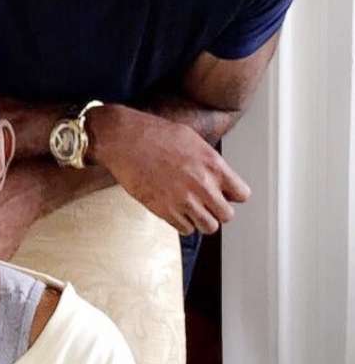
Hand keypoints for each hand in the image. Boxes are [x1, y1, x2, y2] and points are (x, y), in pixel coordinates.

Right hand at [90, 104, 250, 234]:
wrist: (122, 139)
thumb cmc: (153, 133)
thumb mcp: (191, 138)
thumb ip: (209, 161)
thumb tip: (218, 175)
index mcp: (213, 165)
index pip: (242, 194)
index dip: (232, 194)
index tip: (223, 192)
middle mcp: (202, 185)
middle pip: (227, 215)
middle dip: (217, 209)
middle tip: (205, 202)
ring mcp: (184, 200)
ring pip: (208, 227)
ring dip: (201, 219)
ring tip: (190, 208)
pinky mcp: (164, 210)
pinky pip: (185, 229)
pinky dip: (182, 223)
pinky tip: (175, 209)